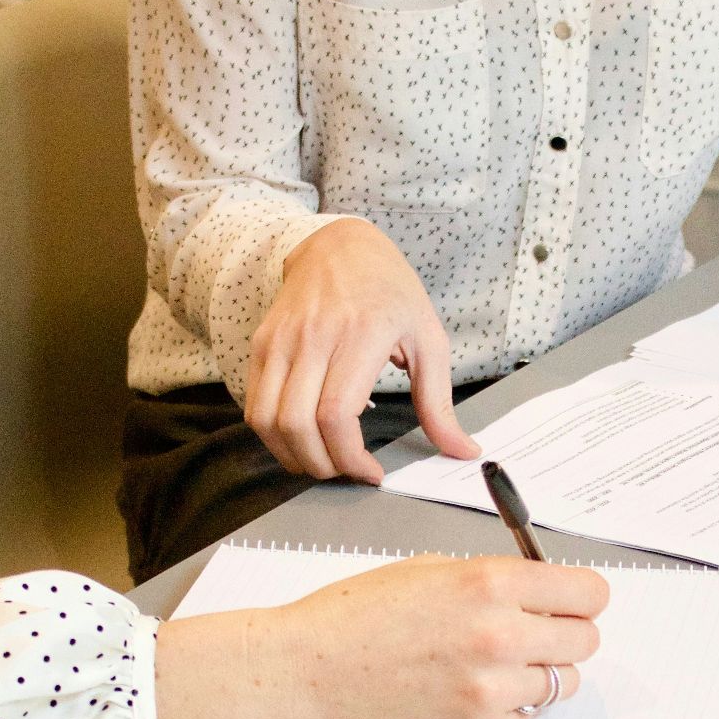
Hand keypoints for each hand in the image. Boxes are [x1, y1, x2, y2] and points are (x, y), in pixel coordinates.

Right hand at [153, 555, 609, 718]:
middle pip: (586, 640)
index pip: (589, 593)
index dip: (582, 596)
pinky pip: (526, 717)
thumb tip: (544, 589)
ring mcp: (491, 690)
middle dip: (566, 631)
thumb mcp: (432, 568)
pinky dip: (511, 705)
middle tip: (536, 630)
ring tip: (498, 663)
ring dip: (541, 671)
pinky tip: (471, 688)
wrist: (307, 671)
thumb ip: (496, 578)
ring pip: (562, 682)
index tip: (572, 600)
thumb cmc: (358, 614)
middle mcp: (500, 635)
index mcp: (490, 583)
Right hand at [245, 218, 480, 482]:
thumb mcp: (429, 339)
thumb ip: (440, 402)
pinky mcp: (261, 344)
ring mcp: (281, 340)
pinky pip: (254, 405)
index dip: (349, 457)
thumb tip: (463, 450)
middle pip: (297, 425)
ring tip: (324, 461)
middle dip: (322, 465)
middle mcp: (314, 337)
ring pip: (267, 421)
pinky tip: (302, 439)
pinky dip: (274, 435)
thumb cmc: (390, 291)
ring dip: (293, 456)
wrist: (340, 246)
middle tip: (347, 472)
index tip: (371, 472)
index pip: (336, 414)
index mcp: (361, 335)